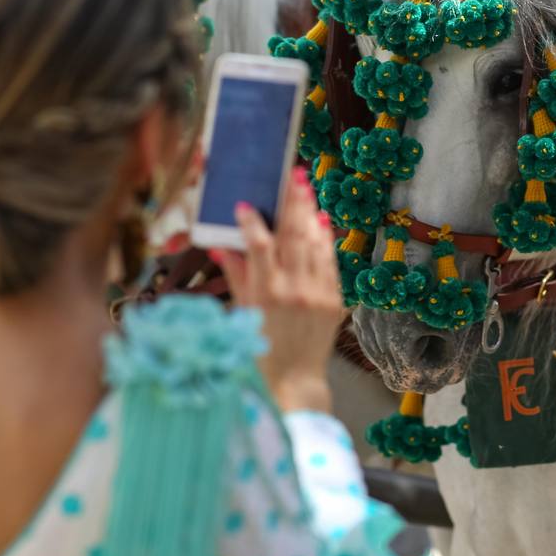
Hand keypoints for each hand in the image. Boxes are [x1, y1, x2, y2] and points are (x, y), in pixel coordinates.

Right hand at [214, 169, 342, 410]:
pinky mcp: (334, 300)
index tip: (246, 205)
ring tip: (306, 188)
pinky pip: (330, 262)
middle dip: (293, 202)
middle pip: (294, 236)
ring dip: (310, 214)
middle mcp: (294, 290)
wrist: (293, 379)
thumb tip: (221, 244)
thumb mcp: (243, 311)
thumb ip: (236, 274)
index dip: (253, 223)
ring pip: (315, 244)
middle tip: (293, 175)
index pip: (260, 247)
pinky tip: (321, 221)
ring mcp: (318, 294)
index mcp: (266, 294)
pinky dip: (325, 239)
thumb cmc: (260, 347)